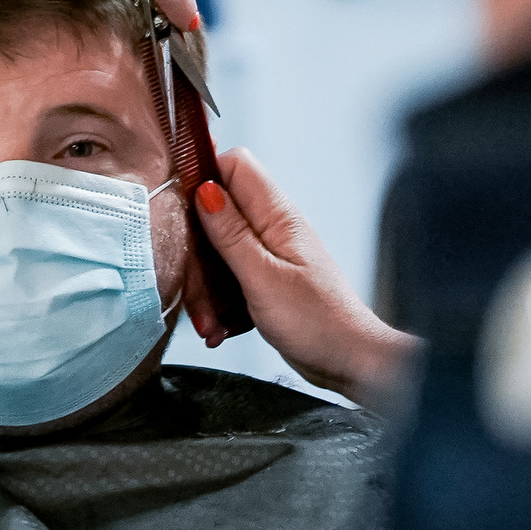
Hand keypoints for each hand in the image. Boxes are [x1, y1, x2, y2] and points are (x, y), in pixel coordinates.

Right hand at [190, 148, 419, 406]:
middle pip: (215, 214)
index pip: (234, 166)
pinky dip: (218, 304)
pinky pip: (227, 278)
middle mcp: (272, 227)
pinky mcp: (264, 279)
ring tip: (210, 323)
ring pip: (216, 251)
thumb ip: (230, 234)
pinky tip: (221, 328)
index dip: (203, 179)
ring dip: (205, 288)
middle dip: (197, 255)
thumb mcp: (264, 278)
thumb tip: (204, 190)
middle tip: (198, 294)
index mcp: (277, 215)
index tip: (181, 216)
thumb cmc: (320, 324)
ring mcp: (268, 253)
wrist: (348, 363)